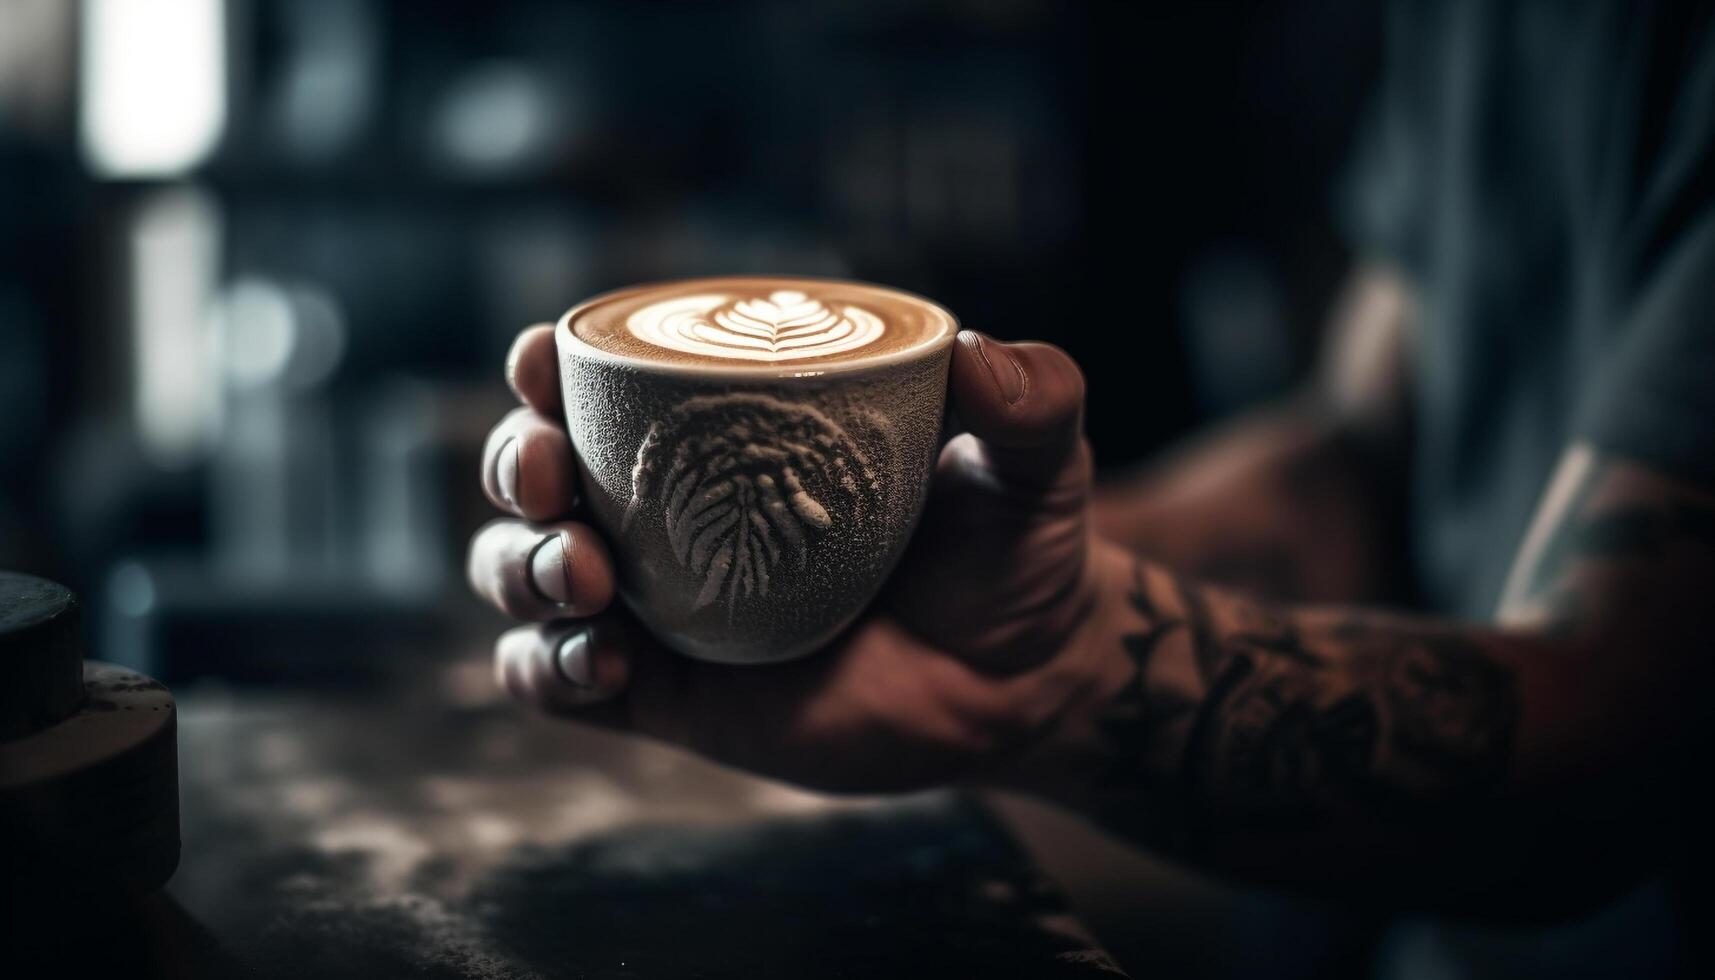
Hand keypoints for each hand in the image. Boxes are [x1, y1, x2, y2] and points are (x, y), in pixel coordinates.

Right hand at [468, 323, 1105, 791]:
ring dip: (522, 568)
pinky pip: (558, 680)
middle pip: (535, 472)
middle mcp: (671, 509)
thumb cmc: (1012, 549)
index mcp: (728, 431)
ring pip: (523, 572)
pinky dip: (548, 669)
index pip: (603, 383)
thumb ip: (1030, 399)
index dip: (546, 365)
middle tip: (558, 482)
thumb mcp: (1033, 462)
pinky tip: (604, 664)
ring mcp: (659, 604)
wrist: (1022, 681)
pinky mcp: (665, 695)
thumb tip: (985, 360)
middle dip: (516, 464)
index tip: (544, 361)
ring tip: (590, 580)